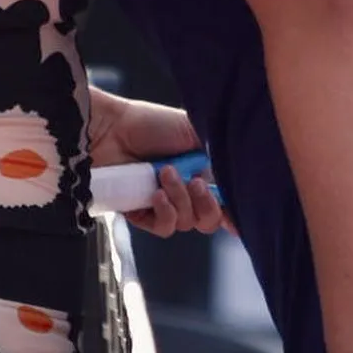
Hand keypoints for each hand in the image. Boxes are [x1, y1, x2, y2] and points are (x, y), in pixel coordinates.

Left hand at [88, 88, 227, 237]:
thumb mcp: (195, 131)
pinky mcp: (139, 213)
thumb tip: (239, 180)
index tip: (236, 214)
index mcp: (201, 172)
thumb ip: (219, 156)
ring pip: (187, 223)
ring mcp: (161, 204)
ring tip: (166, 173)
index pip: (223, 202)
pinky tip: (157, 195)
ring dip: (181, 199)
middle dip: (208, 205)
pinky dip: (165, 213)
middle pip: (209, 220)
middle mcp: (183, 192)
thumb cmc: (151, 124)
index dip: (233, 212)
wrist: (113, 127)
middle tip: (195, 182)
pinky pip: (163, 228)